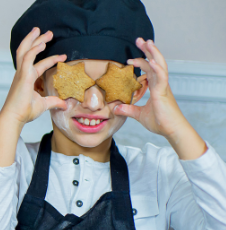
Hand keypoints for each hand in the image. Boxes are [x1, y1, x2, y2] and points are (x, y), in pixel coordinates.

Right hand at [0, 28, 66, 126]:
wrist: (14, 118)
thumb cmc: (24, 112)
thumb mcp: (43, 105)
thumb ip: (54, 102)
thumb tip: (65, 104)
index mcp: (26, 79)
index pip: (39, 65)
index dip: (51, 59)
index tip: (63, 56)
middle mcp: (22, 73)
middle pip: (27, 51)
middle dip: (36, 40)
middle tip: (47, 32)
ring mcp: (21, 74)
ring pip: (25, 51)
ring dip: (34, 40)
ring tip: (42, 31)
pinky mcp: (22, 76)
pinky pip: (27, 59)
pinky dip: (34, 50)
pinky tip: (41, 44)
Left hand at [113, 38, 204, 159]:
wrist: (172, 131)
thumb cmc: (160, 122)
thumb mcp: (139, 115)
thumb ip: (128, 110)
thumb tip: (116, 108)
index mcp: (156, 87)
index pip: (149, 70)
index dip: (141, 61)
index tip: (130, 58)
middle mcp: (160, 84)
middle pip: (154, 62)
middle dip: (148, 50)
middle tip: (140, 39)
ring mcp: (163, 87)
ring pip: (159, 66)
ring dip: (153, 53)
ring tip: (148, 42)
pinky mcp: (163, 93)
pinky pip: (161, 78)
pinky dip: (156, 69)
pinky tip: (151, 61)